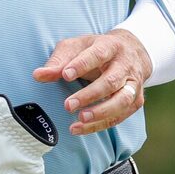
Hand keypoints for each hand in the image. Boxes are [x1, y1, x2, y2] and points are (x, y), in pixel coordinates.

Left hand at [34, 28, 151, 135]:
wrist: (131, 52)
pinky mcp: (136, 100)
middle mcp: (126, 65)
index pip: (98, 54)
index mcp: (111, 46)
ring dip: (101, 113)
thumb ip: (58, 61)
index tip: (65, 75)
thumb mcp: (76, 48)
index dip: (82, 65)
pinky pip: (120, 116)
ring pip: (122, 100)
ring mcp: (134, 84)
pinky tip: (82, 128)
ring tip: (80, 120)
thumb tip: (38, 75)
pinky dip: (101, 124)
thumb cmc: (96, 50)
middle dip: (89, 95)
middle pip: (111, 81)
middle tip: (68, 105)